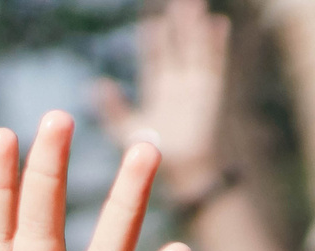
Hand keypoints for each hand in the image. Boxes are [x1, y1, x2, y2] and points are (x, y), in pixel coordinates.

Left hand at [94, 0, 229, 198]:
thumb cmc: (155, 156)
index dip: (153, 41)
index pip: (155, 59)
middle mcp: (179, 86)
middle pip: (177, 48)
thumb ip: (111, 107)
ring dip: (195, 27)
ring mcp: (195, 86)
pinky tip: (218, 24)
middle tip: (178, 3)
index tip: (151, 22)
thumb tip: (96, 83)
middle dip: (177, 26)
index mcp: (160, 92)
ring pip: (194, 49)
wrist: (183, 170)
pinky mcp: (209, 90)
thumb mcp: (124, 128)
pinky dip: (216, 43)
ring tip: (194, 4)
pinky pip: (213, 61)